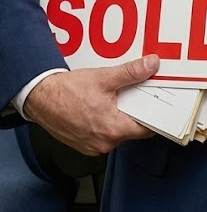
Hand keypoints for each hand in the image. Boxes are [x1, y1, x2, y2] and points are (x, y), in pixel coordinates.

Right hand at [23, 55, 160, 155]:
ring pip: (117, 132)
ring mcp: (93, 146)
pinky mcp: (84, 144)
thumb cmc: (67, 92)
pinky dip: (107, 122)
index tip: (159, 106)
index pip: (147, 129)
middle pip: (132, 129)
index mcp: (113, 129)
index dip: (155, 116)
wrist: (41, 98)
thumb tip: (151, 65)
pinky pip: (103, 135)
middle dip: (136, 113)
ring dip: (120, 117)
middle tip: (137, 96)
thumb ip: (132, 72)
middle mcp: (104, 143)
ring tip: (117, 99)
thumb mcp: (104, 78)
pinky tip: (103, 107)